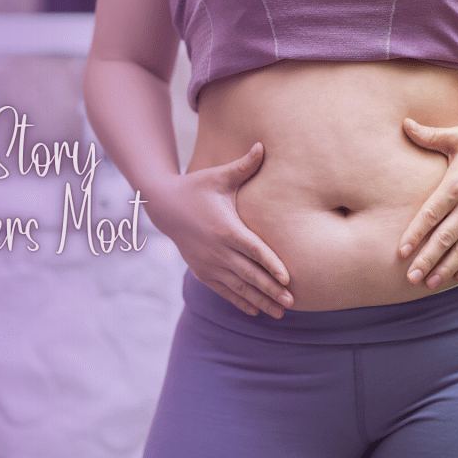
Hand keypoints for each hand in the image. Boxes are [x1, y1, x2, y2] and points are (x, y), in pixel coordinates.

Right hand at [150, 143, 293, 316]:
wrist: (164, 206)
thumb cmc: (197, 187)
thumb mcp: (219, 176)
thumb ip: (244, 166)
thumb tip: (262, 145)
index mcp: (225, 228)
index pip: (253, 250)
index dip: (270, 265)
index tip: (287, 278)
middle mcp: (216, 250)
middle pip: (249, 274)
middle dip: (271, 289)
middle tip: (293, 302)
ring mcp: (208, 263)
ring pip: (238, 287)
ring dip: (260, 300)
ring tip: (281, 312)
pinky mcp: (202, 270)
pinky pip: (224, 290)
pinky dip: (240, 301)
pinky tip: (256, 311)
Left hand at [397, 118, 457, 290]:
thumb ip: (430, 135)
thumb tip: (404, 123)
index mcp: (457, 185)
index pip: (430, 215)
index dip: (415, 234)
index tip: (401, 251)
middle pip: (444, 238)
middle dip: (426, 260)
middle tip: (409, 278)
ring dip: (445, 268)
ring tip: (428, 284)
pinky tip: (457, 277)